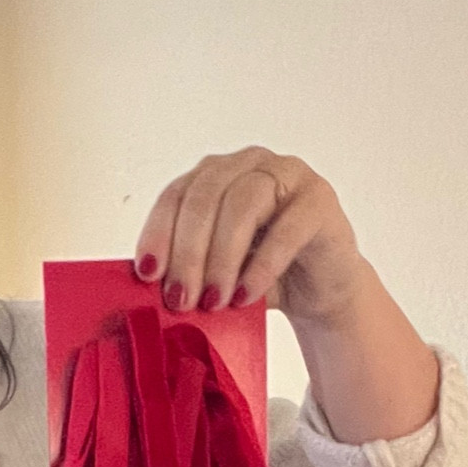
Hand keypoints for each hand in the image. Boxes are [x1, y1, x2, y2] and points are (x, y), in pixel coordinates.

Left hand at [134, 146, 365, 326]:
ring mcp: (286, 175)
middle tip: (180, 299)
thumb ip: (185, 271)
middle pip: (205, 197)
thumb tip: (149, 290)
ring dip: (221, 259)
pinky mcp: (319, 199)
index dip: (158, 233)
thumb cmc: (260, 276)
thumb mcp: (214, 273)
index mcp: (213, 176)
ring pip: (242, 205)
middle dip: (188, 253)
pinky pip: (286, 228)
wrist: (317, 289)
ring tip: (213, 301)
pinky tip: (246, 295)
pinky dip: (262, 266)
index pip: (176, 194)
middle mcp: (247, 164)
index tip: (148, 274)